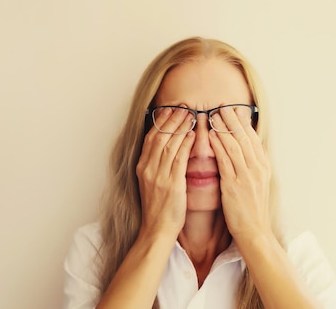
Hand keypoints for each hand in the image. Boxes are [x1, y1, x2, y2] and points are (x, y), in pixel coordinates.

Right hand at [136, 108, 194, 236]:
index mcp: (143, 167)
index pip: (151, 137)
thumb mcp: (153, 183)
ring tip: (190, 113)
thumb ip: (159, 166)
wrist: (157, 230)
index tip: (169, 109)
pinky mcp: (171, 184)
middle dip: (171, 119)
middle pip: (159, 136)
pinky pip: (178, 159)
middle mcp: (148, 168)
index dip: (160, 121)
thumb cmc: (159, 209)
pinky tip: (193, 134)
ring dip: (180, 127)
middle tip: (182, 105)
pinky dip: (185, 144)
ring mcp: (158, 175)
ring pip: (169, 144)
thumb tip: (168, 150)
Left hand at [208, 106, 272, 238]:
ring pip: (235, 144)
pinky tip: (211, 135)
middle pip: (244, 136)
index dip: (242, 122)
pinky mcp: (234, 185)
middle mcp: (257, 168)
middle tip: (222, 105)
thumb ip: (251, 166)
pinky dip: (219, 145)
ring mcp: (247, 176)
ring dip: (223, 127)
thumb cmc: (252, 209)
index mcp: (263, 166)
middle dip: (232, 119)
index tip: (233, 109)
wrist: (255, 231)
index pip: (253, 137)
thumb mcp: (257, 183)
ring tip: (213, 114)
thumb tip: (244, 150)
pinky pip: (226, 160)